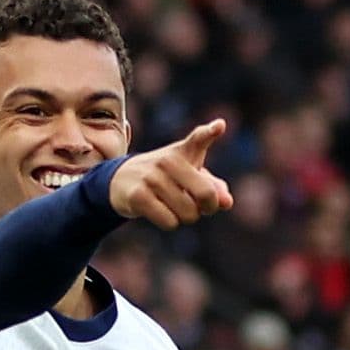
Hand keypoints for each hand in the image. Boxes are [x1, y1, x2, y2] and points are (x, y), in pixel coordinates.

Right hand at [109, 119, 232, 230]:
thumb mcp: (190, 174)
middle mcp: (167, 161)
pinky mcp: (138, 197)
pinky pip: (170, 223)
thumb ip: (213, 186)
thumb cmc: (166, 177)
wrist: (122, 179)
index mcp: (183, 150)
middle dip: (207, 208)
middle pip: (206, 195)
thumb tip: (227, 203)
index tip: (219, 126)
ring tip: (174, 206)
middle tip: (198, 206)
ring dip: (186, 218)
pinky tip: (160, 212)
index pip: (199, 138)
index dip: (210, 132)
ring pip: (188, 213)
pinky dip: (170, 223)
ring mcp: (151, 178)